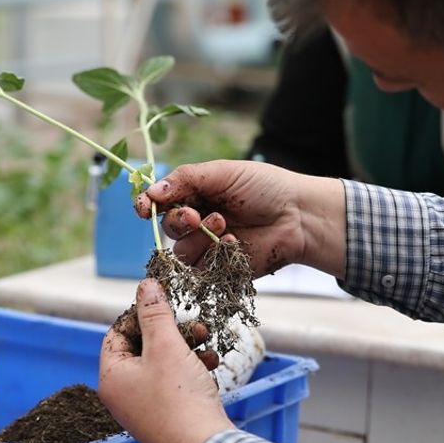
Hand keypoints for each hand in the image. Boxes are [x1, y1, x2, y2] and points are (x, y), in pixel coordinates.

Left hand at [99, 279, 234, 442]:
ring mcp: (144, 408)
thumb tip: (145, 285)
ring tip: (207, 343)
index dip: (141, 314)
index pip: (117, 333)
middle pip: (142, 348)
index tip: (166, 304)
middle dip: (172, 333)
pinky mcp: (166, 417)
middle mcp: (122, 395)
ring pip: (163, 365)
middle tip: (194, 325)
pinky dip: (192, 371)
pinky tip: (211, 366)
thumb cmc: (180, 398)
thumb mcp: (167, 346)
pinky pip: (175, 384)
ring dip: (187, 349)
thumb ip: (155, 313)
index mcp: (112, 377)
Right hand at [138, 160, 347, 277]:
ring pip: (181, 251)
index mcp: (196, 193)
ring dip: (198, 238)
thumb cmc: (265, 187)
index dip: (148, 205)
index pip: (161, 201)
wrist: (298, 215)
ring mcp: (209, 246)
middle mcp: (199, 220)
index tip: (145, 207)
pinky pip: (201, 269)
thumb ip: (185, 179)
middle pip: (168, 228)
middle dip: (177, 221)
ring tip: (224, 225)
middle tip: (195, 216)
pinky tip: (234, 242)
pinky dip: (213, 255)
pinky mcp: (221, 268)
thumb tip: (151, 191)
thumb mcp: (222, 173)